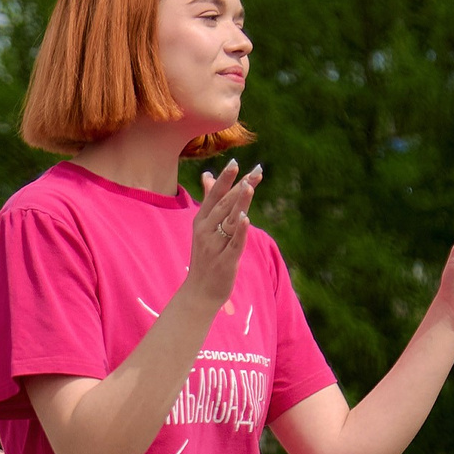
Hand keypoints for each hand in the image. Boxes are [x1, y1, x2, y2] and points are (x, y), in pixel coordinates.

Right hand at [182, 159, 261, 310]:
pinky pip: (234, 243)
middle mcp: (206, 231)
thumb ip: (209, 200)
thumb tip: (208, 175)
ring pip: (229, 220)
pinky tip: (245, 218)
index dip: (224, 179)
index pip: (213, 196)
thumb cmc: (205, 257)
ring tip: (249, 186)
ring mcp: (215, 246)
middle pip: (224, 205)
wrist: (199, 292)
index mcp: (201, 221)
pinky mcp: (226, 261)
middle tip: (255, 170)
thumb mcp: (204, 227)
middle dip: (239, 187)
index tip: (235, 161)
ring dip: (240, 203)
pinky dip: (240, 230)